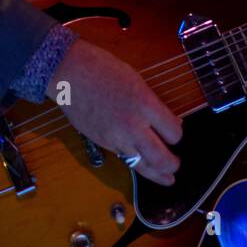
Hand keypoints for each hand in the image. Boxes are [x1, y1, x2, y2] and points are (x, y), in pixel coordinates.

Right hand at [47, 40, 181, 186]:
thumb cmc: (103, 68)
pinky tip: (142, 164)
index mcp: (145, 104)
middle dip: (173, 165)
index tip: (175, 132)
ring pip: (142, 166)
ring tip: (166, 178)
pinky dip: (135, 163)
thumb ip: (152, 104)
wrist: (69, 73)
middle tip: (176, 165)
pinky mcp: (102, 143)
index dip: (177, 134)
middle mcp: (133, 125)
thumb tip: (168, 121)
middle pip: (161, 158)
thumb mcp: (136, 81)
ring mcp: (116, 137)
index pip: (174, 132)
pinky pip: (124, 159)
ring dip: (157, 174)